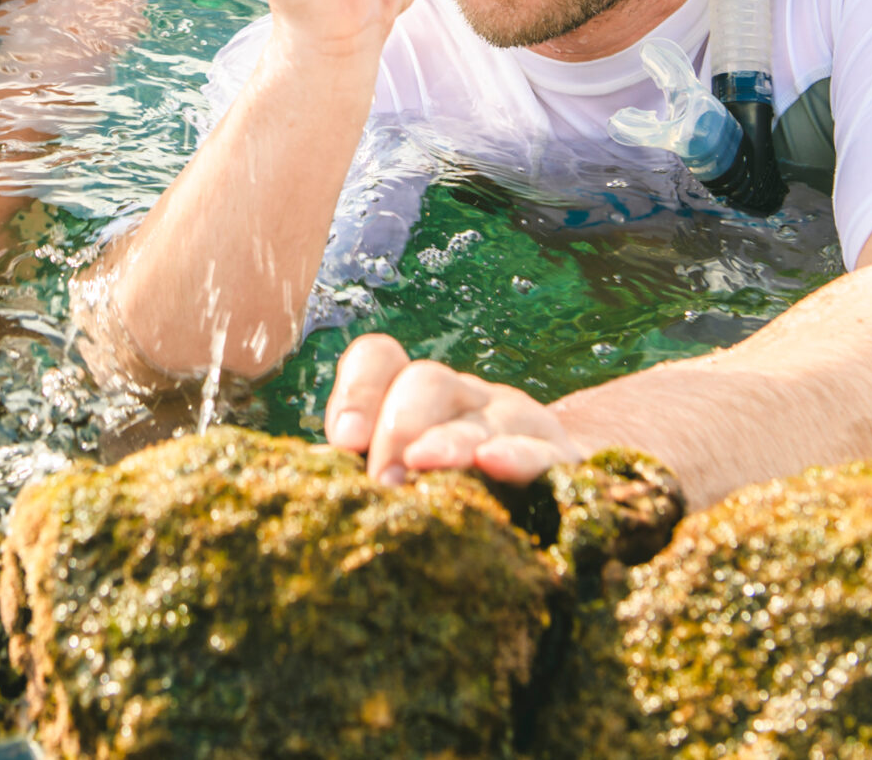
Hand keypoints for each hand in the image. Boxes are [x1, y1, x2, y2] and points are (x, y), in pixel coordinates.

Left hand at [323, 332, 585, 485]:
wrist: (551, 511)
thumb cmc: (450, 502)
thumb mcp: (400, 484)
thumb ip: (360, 480)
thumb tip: (311, 500)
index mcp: (415, 397)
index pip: (380, 360)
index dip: (358, 391)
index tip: (345, 440)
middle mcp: (462, 399)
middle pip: (426, 381)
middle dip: (397, 427)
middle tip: (383, 481)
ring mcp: (514, 423)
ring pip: (477, 412)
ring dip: (446, 440)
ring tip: (421, 468)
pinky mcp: (560, 459)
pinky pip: (539, 449)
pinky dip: (515, 455)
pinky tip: (492, 464)